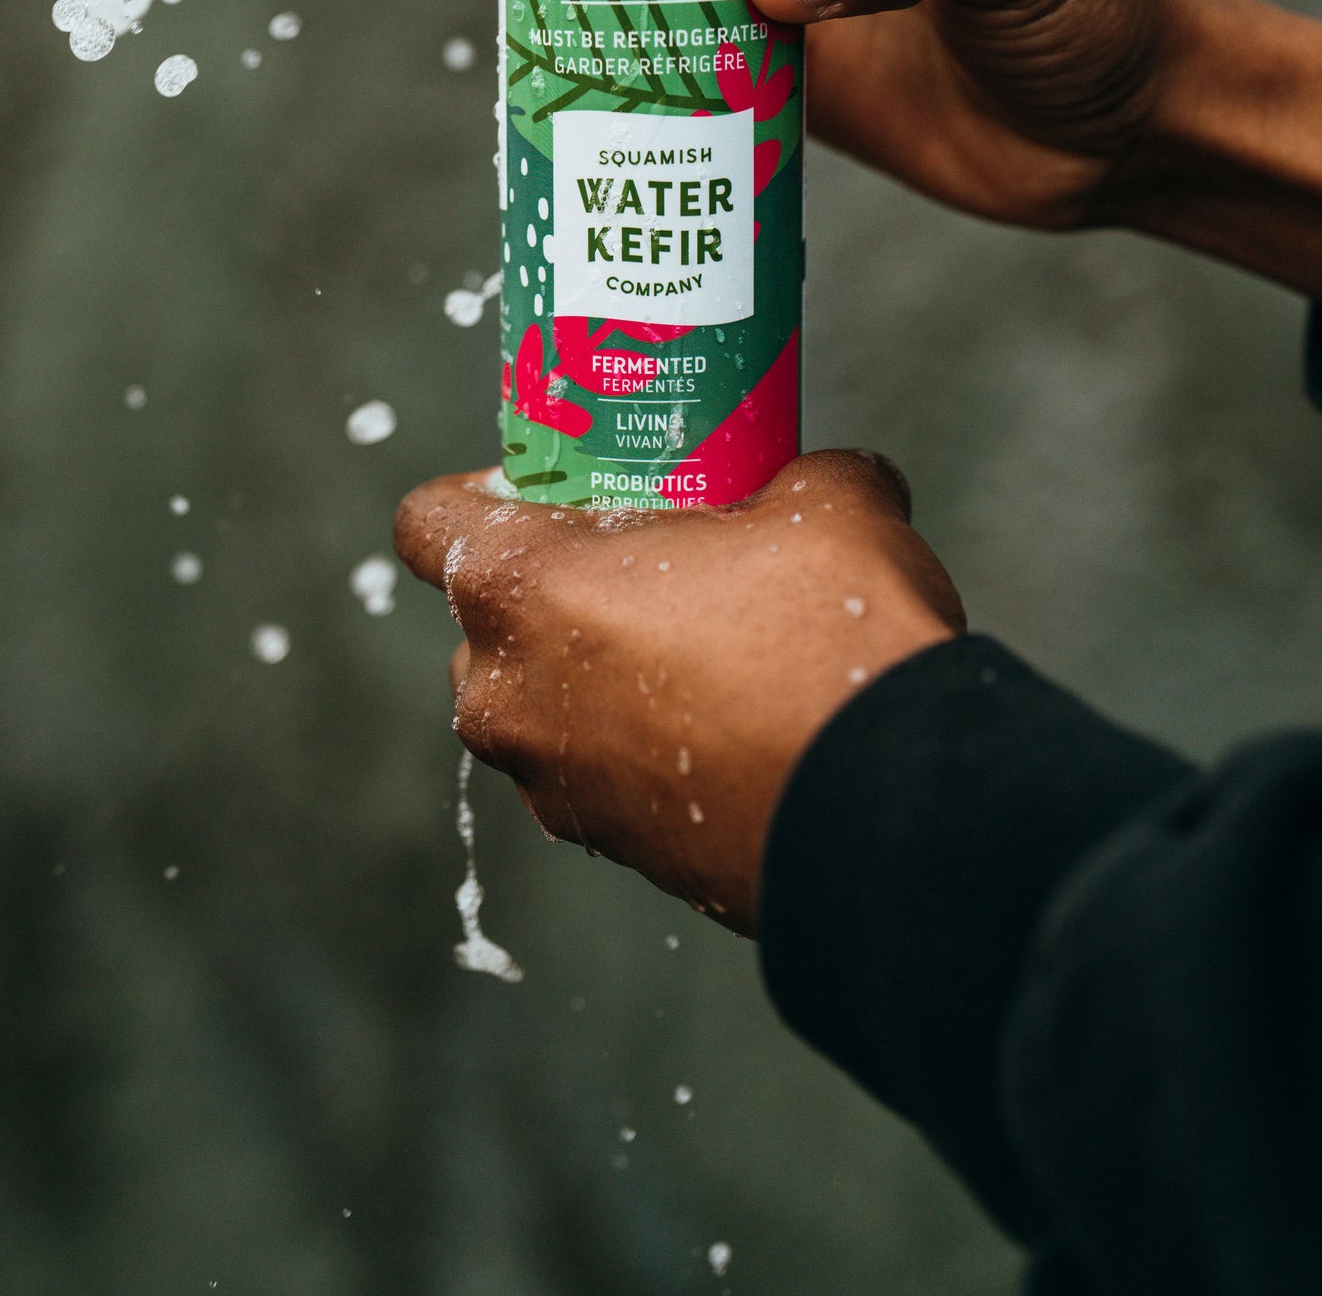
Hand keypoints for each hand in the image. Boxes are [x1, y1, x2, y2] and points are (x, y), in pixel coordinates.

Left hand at [395, 451, 962, 933]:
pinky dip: (638, 744)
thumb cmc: (832, 642)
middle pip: (486, 616)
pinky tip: (730, 721)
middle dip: (555, 589)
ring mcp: (549, 782)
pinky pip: (596, 770)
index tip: (562, 487)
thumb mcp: (828, 503)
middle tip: (651, 561)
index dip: (485, 489)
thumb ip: (798, 472)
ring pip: (539, 700)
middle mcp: (505, 692)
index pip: (425, 519)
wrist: (896, 817)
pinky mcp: (609, 849)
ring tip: (702, 645)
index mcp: (519, 587)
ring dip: (595, 670)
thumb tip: (819, 477)